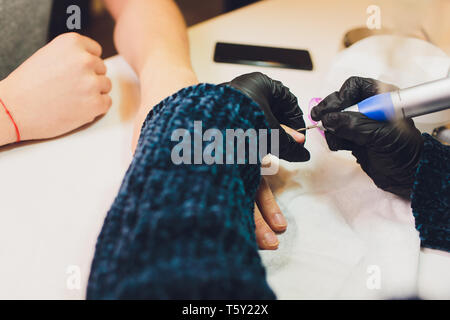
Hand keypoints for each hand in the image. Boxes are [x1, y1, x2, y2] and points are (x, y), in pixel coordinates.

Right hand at [0, 33, 111, 143]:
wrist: (13, 109)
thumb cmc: (28, 84)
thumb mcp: (49, 55)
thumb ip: (72, 55)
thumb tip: (95, 62)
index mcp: (72, 43)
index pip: (96, 51)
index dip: (85, 64)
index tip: (72, 73)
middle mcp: (85, 60)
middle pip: (101, 69)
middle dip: (89, 78)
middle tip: (69, 88)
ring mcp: (92, 82)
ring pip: (105, 85)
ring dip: (93, 92)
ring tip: (71, 98)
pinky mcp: (96, 103)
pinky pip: (107, 102)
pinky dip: (96, 107)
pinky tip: (78, 108)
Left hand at [225, 72, 309, 161]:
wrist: (206, 123)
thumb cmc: (236, 117)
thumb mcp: (270, 132)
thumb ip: (288, 144)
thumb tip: (300, 152)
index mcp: (263, 84)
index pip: (289, 103)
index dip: (296, 123)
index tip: (298, 138)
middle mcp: (248, 88)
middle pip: (274, 111)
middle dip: (280, 131)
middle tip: (284, 145)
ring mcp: (235, 99)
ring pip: (258, 119)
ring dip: (265, 135)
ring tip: (266, 146)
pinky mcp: (223, 112)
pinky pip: (243, 123)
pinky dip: (250, 135)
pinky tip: (251, 145)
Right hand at [311, 76, 423, 197]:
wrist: (405, 177)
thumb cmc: (404, 153)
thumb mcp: (381, 136)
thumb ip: (355, 125)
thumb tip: (330, 119)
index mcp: (383, 98)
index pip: (355, 87)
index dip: (341, 96)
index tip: (332, 110)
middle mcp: (370, 108)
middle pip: (341, 101)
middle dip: (330, 111)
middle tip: (318, 118)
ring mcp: (360, 123)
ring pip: (335, 119)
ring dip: (332, 129)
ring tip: (338, 140)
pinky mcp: (354, 138)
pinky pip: (336, 134)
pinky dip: (334, 141)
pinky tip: (343, 147)